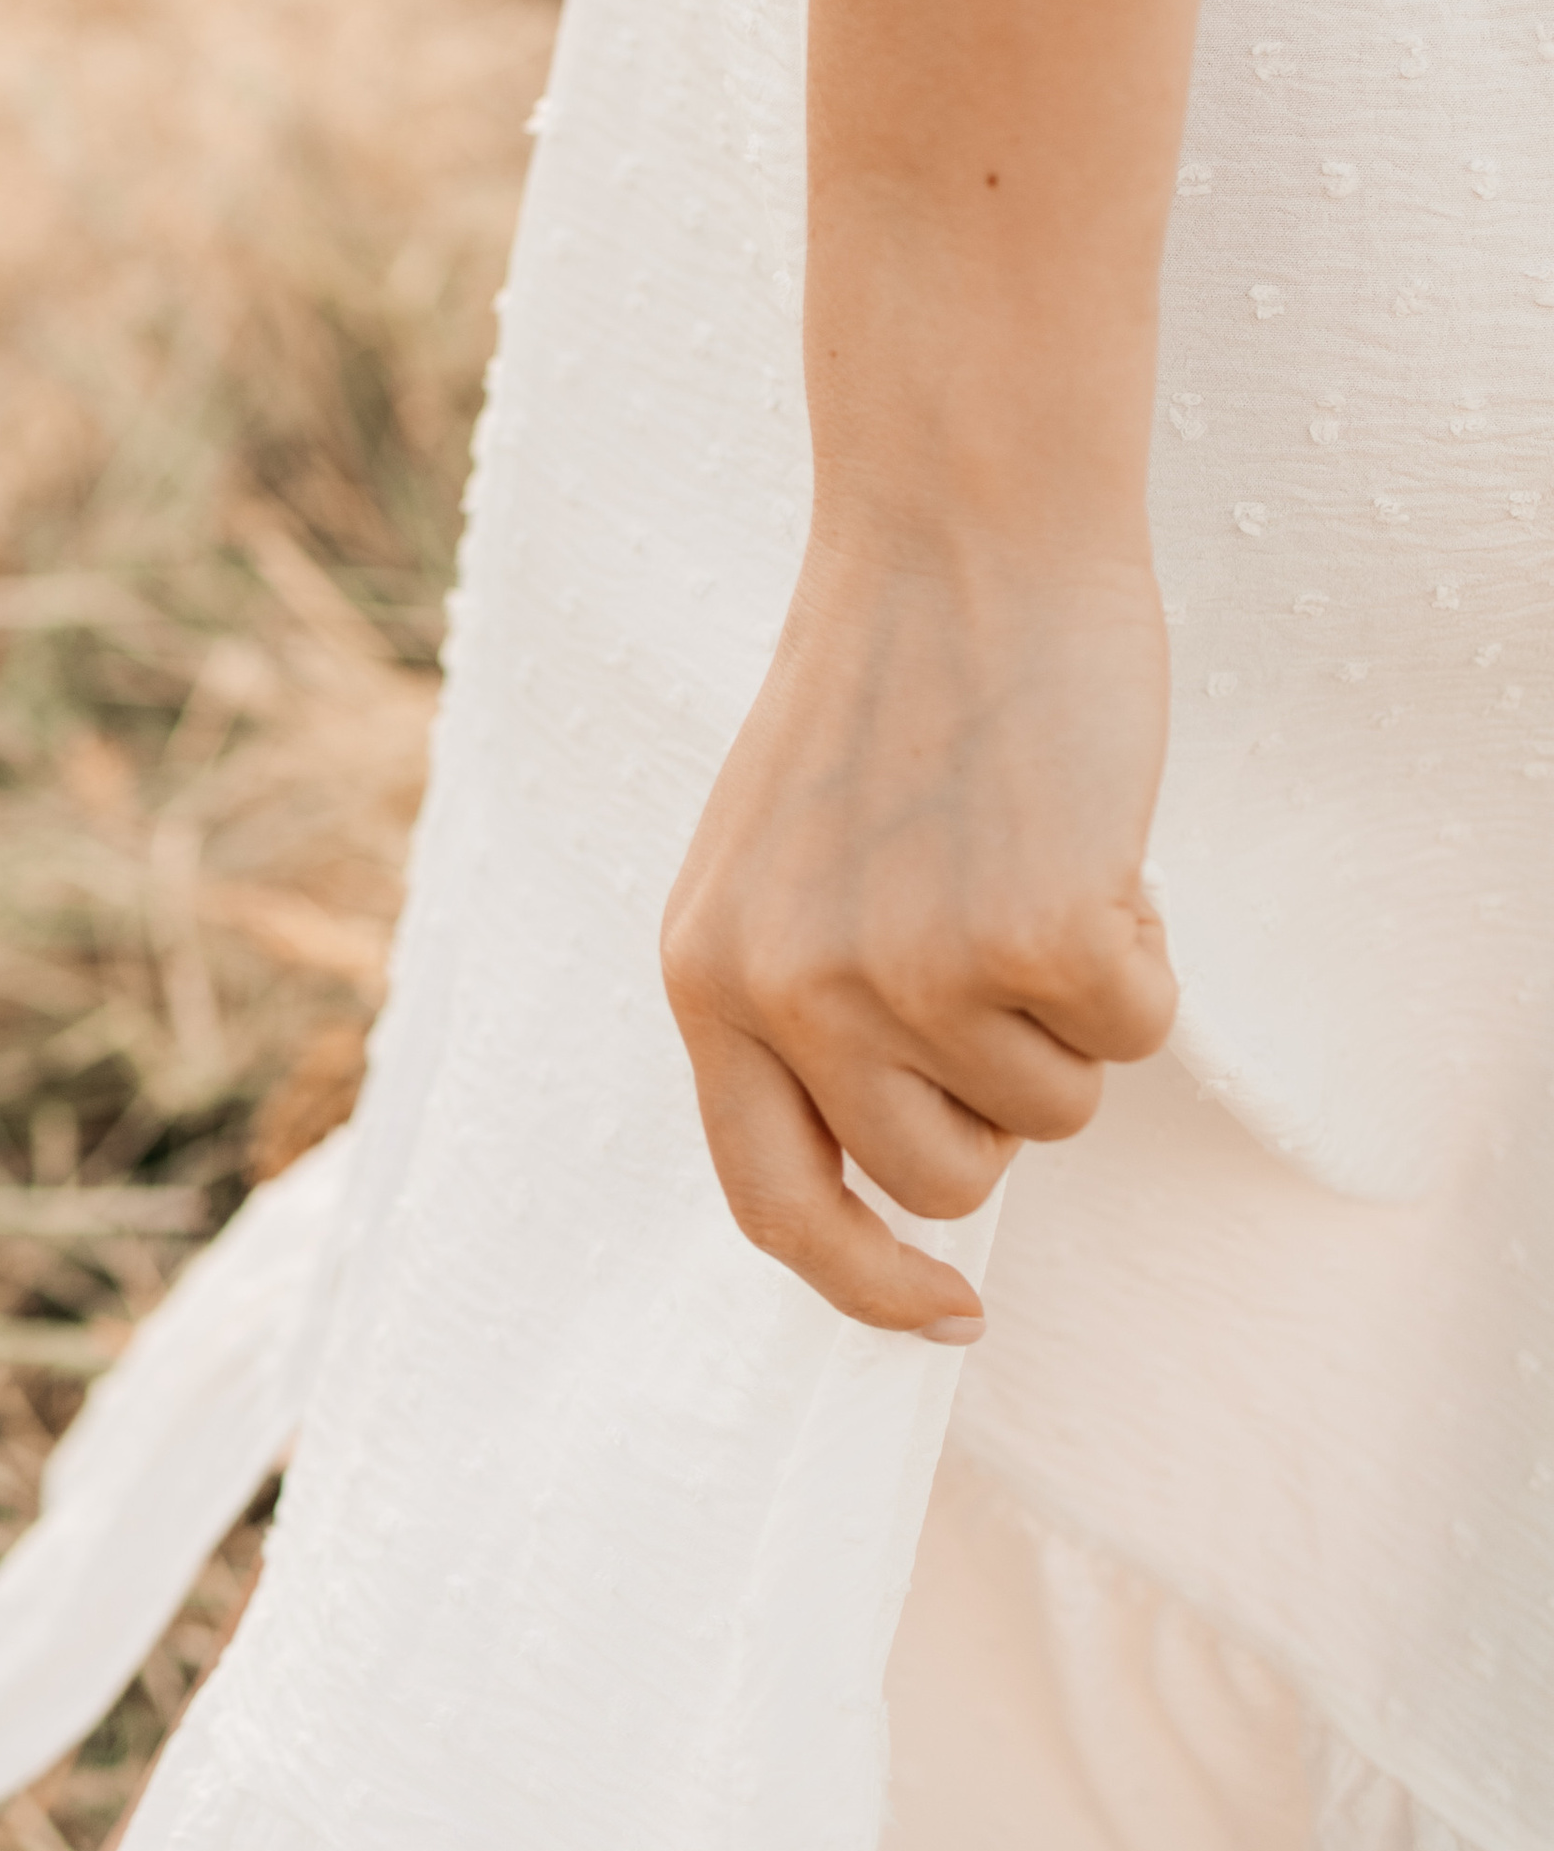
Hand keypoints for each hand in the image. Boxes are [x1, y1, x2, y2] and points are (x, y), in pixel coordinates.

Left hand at [660, 526, 1178, 1337]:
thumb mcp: (776, 862)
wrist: (959, 538)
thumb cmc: (888, 694)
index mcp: (707, 976)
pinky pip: (1138, 1031)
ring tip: (1029, 862)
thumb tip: (900, 1179)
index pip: (775, 1205)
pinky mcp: (1036, 938)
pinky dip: (1143, 950)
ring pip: (1055, 1110)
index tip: (952, 1312)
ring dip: (1074, 1007)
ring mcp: (911, 972)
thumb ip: (802, 1008)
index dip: (868, 1282)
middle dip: (1002, 1088)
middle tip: (1000, 943)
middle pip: (945, 1173)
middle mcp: (793, 992)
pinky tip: (1090, 842)